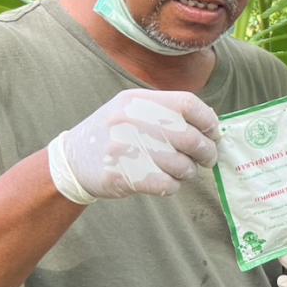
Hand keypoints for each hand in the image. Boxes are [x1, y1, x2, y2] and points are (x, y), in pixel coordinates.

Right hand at [47, 89, 219, 202]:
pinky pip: (167, 183)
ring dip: (189, 171)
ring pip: (181, 164)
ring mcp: (126, 149)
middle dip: (207, 151)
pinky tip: (167, 181)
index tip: (214, 133)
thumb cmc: (113, 136)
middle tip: (208, 158)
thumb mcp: (132, 110)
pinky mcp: (124, 175)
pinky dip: (174, 185)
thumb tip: (211, 124)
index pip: (187, 104)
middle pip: (189, 137)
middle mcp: (132, 121)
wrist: (72, 161)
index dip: (208, 120)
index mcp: (138, 101)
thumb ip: (166, 112)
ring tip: (183, 171)